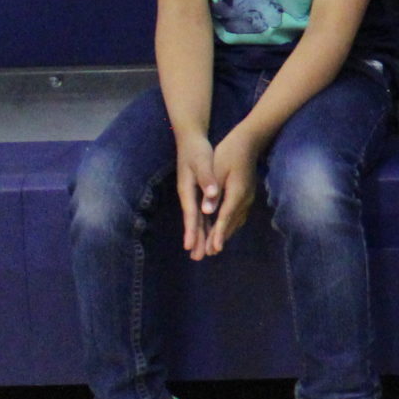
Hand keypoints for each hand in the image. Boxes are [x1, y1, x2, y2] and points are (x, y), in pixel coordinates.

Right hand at [175, 130, 217, 255]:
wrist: (190, 140)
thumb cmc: (197, 151)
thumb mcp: (202, 163)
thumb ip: (207, 180)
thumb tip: (211, 197)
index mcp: (187, 189)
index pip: (191, 213)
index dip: (192, 230)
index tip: (191, 246)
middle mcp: (187, 195)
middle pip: (192, 220)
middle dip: (195, 239)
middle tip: (197, 258)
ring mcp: (191, 195)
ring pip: (196, 219)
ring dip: (199, 235)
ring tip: (200, 253)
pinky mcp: (196, 194)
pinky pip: (200, 213)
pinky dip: (203, 225)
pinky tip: (207, 235)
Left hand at [202, 128, 264, 256]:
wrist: (248, 142)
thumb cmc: (228, 153)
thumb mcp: (217, 169)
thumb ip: (213, 192)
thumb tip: (208, 211)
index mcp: (237, 192)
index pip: (226, 217)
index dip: (219, 233)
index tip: (214, 248)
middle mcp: (245, 198)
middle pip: (231, 222)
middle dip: (220, 238)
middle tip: (209, 254)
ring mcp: (248, 198)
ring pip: (236, 220)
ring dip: (226, 233)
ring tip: (215, 247)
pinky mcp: (247, 195)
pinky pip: (238, 215)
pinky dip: (231, 225)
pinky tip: (226, 230)